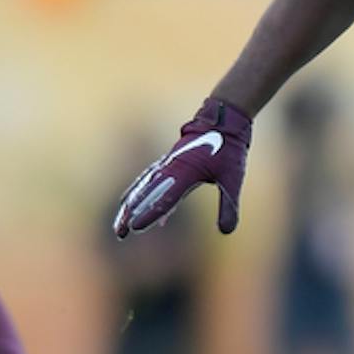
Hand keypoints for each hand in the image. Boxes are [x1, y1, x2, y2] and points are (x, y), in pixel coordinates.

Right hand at [113, 98, 252, 236]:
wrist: (223, 120)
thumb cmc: (229, 147)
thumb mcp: (233, 177)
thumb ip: (229, 205)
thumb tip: (226, 231)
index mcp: (185, 171)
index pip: (164, 198)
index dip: (150, 214)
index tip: (135, 228)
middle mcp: (171, 168)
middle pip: (144, 195)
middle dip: (130, 214)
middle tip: (120, 233)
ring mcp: (168, 165)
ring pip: (142, 188)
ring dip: (130, 206)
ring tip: (121, 224)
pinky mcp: (170, 164)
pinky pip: (150, 182)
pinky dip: (142, 196)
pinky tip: (148, 213)